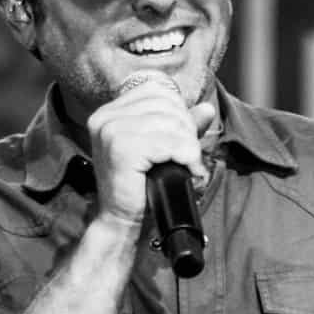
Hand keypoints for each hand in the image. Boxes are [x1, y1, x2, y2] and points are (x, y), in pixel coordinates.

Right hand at [86, 72, 215, 224]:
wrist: (122, 222)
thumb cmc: (140, 188)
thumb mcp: (162, 150)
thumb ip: (182, 127)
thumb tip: (206, 109)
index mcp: (111, 112)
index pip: (157, 90)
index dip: (178, 111)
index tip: (181, 138)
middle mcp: (107, 116)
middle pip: (166, 104)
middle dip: (186, 129)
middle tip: (187, 155)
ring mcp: (111, 131)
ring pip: (170, 122)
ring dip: (187, 145)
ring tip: (187, 164)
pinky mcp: (121, 149)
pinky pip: (167, 143)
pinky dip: (184, 155)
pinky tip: (185, 169)